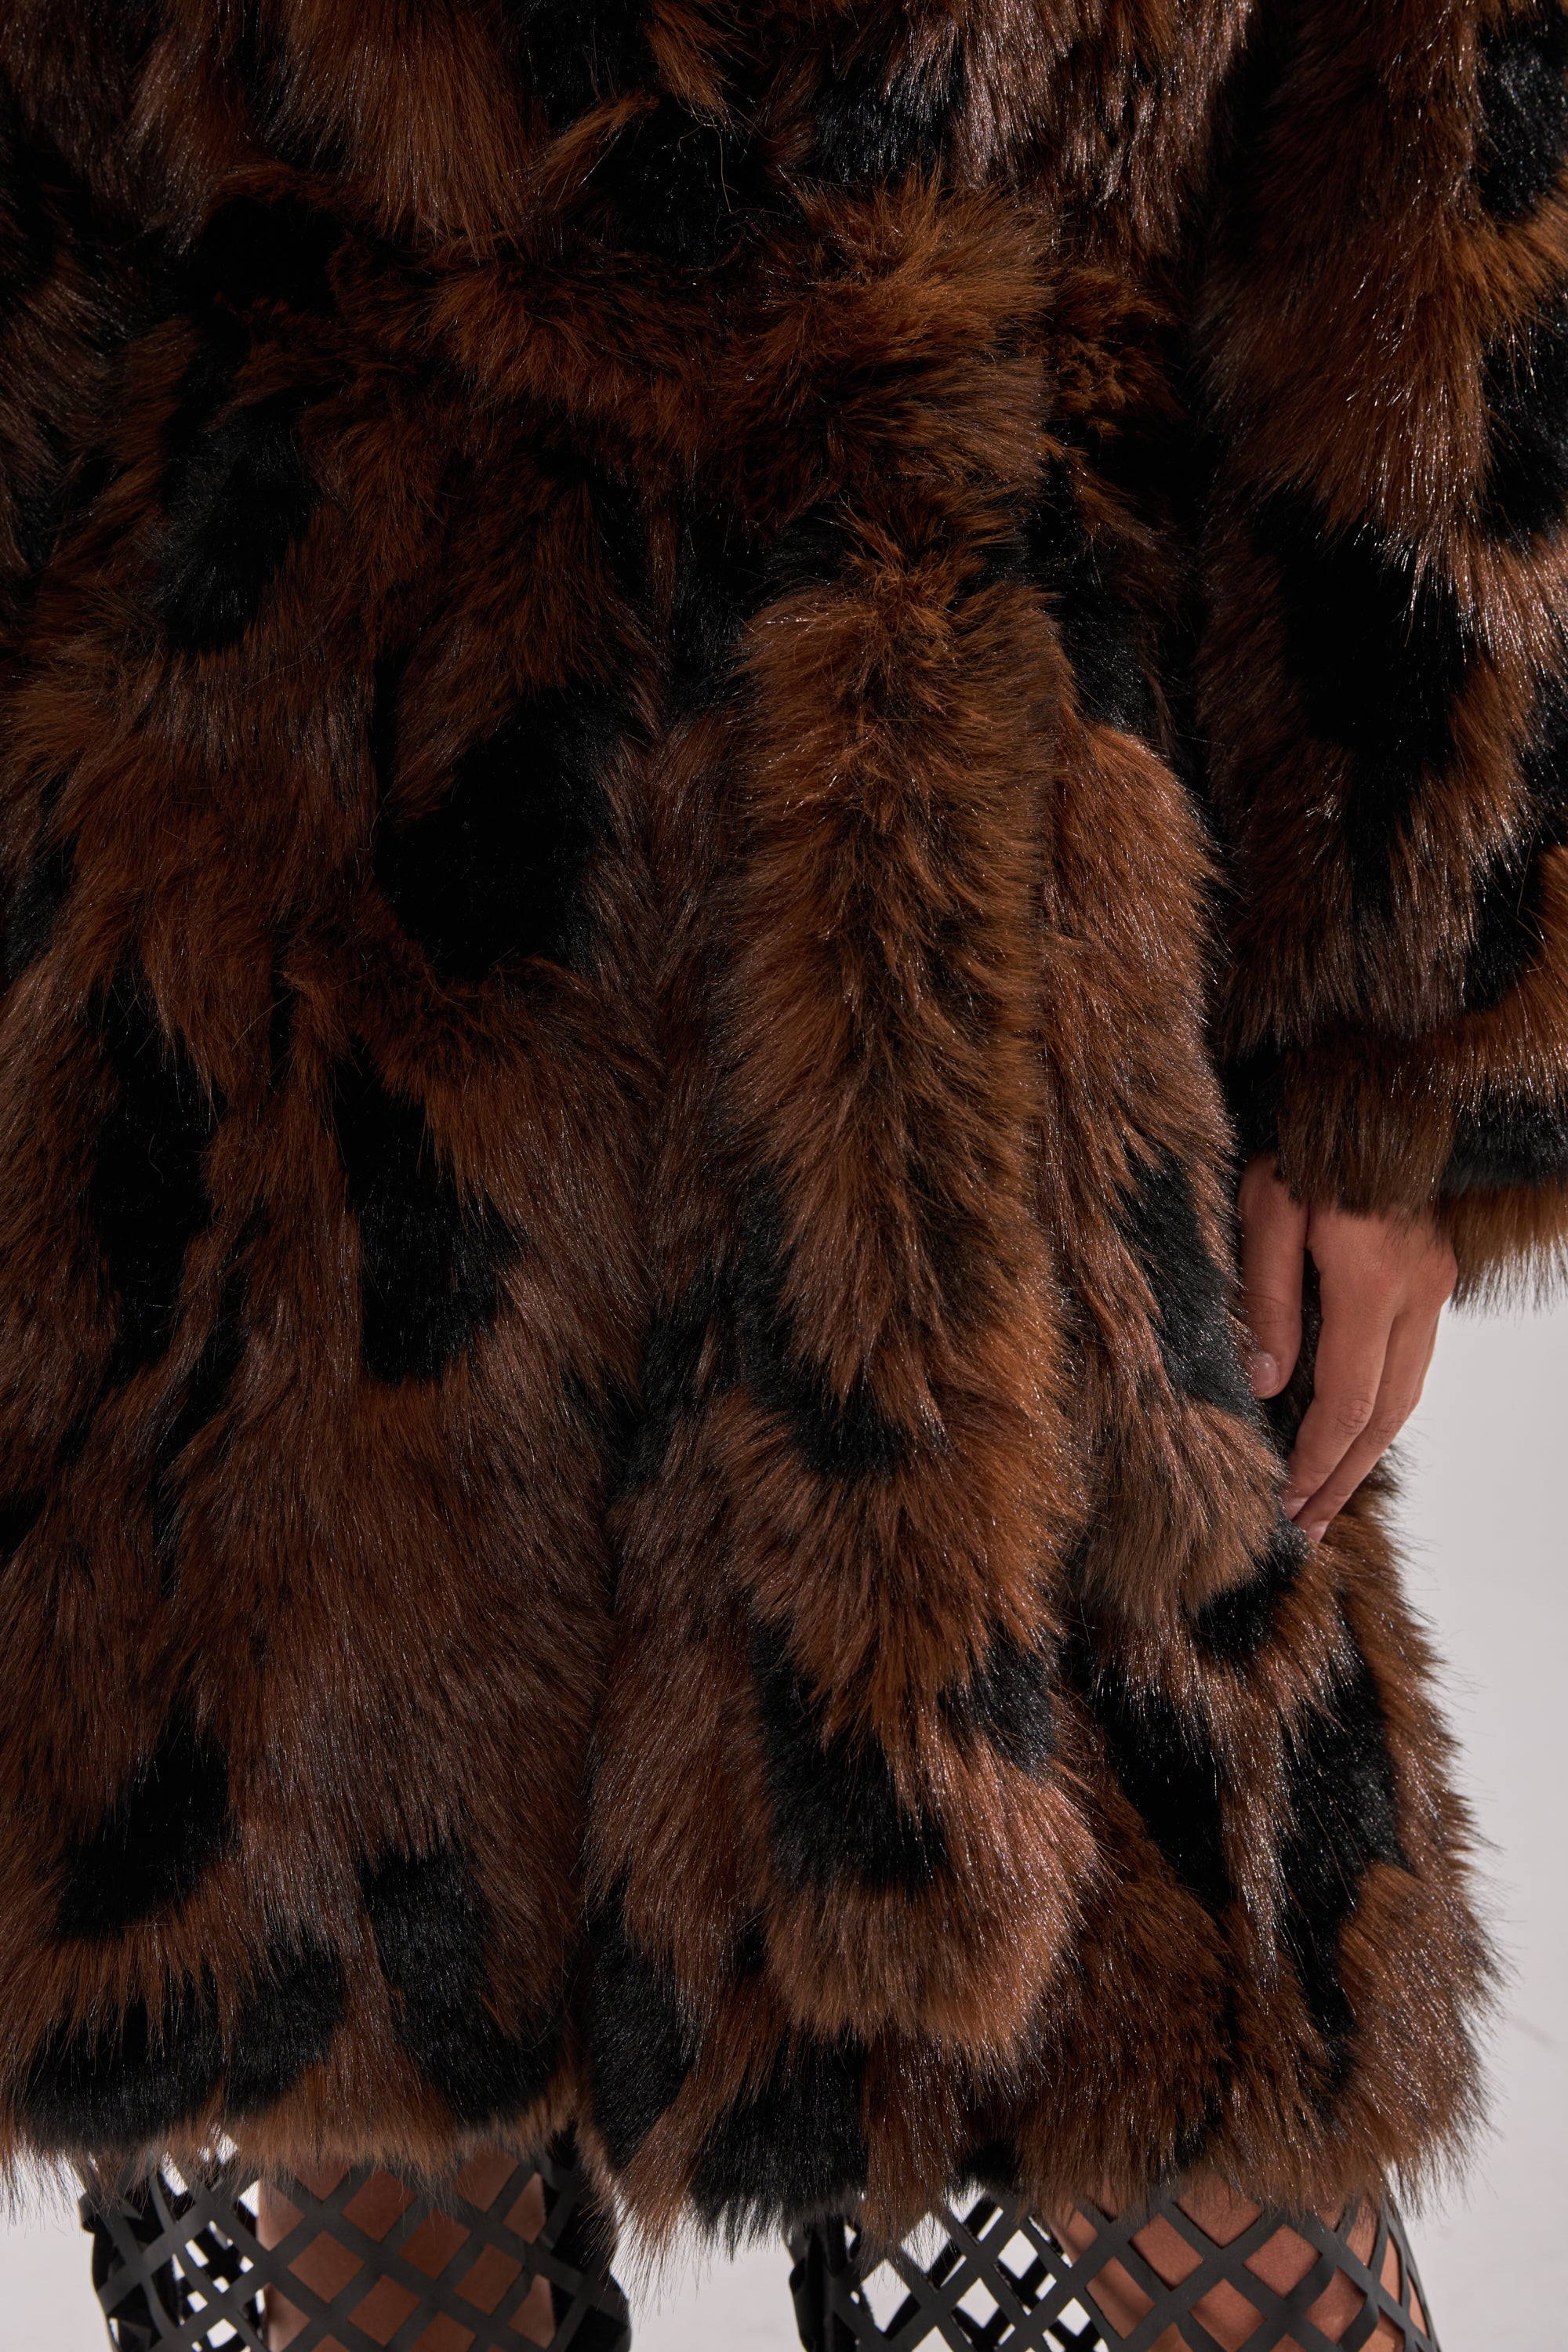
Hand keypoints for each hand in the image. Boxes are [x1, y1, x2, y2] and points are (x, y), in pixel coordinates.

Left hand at [1237, 1155, 1456, 1541]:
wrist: (1363, 1090)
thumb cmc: (1299, 1141)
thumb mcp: (1261, 1210)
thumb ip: (1264, 1299)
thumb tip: (1267, 1384)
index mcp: (1370, 1276)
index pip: (1349, 1397)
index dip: (1317, 1458)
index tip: (1285, 1502)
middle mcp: (1416, 1289)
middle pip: (1387, 1412)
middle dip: (1342, 1476)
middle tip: (1304, 1527)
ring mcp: (1432, 1284)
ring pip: (1407, 1393)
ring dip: (1365, 1451)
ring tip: (1322, 1497)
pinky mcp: (1431, 1276)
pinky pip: (1410, 1362)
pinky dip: (1380, 1409)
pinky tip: (1348, 1434)